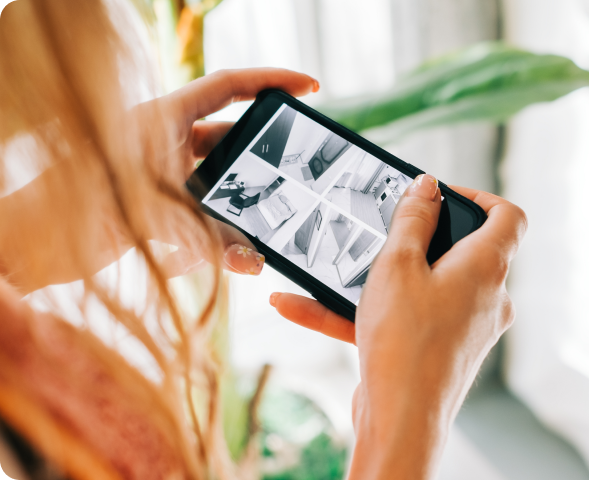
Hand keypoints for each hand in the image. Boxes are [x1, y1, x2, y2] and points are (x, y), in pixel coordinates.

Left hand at [0, 69, 317, 293]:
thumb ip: (210, 238)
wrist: (34, 245)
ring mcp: (163, 172)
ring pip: (221, 179)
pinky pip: (205, 210)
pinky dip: (223, 230)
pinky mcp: (159, 204)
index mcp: (162, 118)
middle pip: (231, 136)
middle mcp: (165, 140)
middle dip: (263, 155)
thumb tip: (255, 262)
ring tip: (272, 219)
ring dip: (244, 201)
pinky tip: (239, 254)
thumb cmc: (78, 211)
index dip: (270, 81)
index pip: (227, 87)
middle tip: (296, 167)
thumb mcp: (153, 216)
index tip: (308, 87)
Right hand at [270, 176, 527, 478]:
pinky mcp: (441, 350)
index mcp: (486, 268)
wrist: (401, 421)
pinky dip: (362, 312)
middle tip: (381, 231)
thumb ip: (412, 218)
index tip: (439, 196)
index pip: (508, 216)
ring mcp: (466, 327)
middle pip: (461, 250)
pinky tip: (302, 306)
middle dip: (416, 239)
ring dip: (377, 279)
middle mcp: (486, 297)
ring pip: (423, 287)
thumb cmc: (405, 343)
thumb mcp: (397, 264)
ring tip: (330, 270)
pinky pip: (405, 319)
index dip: (478, 197)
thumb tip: (427, 187)